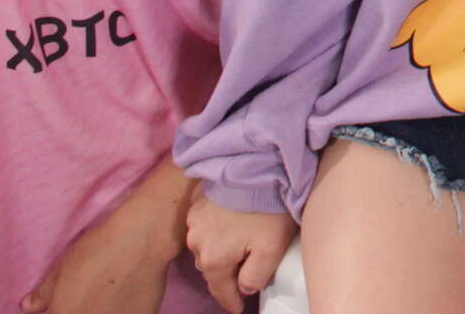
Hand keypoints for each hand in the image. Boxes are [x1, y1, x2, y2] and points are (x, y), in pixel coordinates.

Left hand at [22, 165, 187, 313]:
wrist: (140, 240)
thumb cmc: (97, 250)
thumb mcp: (62, 268)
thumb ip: (44, 293)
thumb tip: (27, 307)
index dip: (59, 308)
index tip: (67, 301)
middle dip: (81, 309)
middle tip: (91, 295)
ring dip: (103, 310)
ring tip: (109, 295)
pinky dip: (123, 311)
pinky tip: (126, 298)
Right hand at [184, 188, 295, 313]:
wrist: (257, 164)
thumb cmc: (267, 208)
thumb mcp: (271, 249)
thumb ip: (256, 276)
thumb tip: (244, 287)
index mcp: (214, 259)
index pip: (221, 290)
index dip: (231, 301)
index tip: (238, 308)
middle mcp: (196, 241)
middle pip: (212, 267)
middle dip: (226, 273)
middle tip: (243, 273)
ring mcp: (194, 219)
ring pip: (205, 244)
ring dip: (218, 248)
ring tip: (237, 245)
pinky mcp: (197, 200)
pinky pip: (203, 223)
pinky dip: (214, 227)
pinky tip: (229, 220)